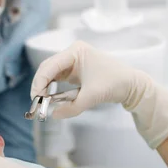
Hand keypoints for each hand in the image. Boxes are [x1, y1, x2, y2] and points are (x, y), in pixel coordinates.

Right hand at [31, 41, 167, 147]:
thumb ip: (71, 108)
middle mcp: (72, 53)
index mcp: (75, 51)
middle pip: (48, 68)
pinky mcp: (76, 69)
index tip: (35, 98)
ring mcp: (74, 60)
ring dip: (46, 87)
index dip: (40, 82)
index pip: (50, 66)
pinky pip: (59, 78)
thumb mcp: (91, 98)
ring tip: (42, 102)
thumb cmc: (114, 84)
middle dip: (41, 85)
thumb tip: (53, 115)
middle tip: (36, 103)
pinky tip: (50, 98)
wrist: (131, 85)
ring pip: (52, 73)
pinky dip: (53, 88)